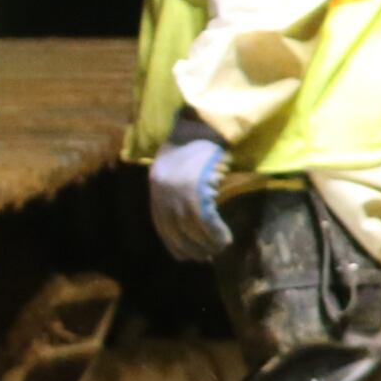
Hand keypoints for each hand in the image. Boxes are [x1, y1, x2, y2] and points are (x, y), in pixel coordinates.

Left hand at [148, 129, 232, 261]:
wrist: (205, 123)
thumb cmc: (197, 143)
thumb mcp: (179, 168)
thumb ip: (178, 190)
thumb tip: (189, 220)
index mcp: (156, 185)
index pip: (160, 224)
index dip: (172, 242)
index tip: (183, 256)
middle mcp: (163, 190)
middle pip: (174, 229)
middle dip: (190, 247)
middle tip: (204, 257)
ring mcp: (179, 190)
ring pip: (191, 228)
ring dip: (206, 243)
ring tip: (219, 248)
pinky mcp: (196, 189)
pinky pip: (205, 220)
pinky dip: (215, 234)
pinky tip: (224, 239)